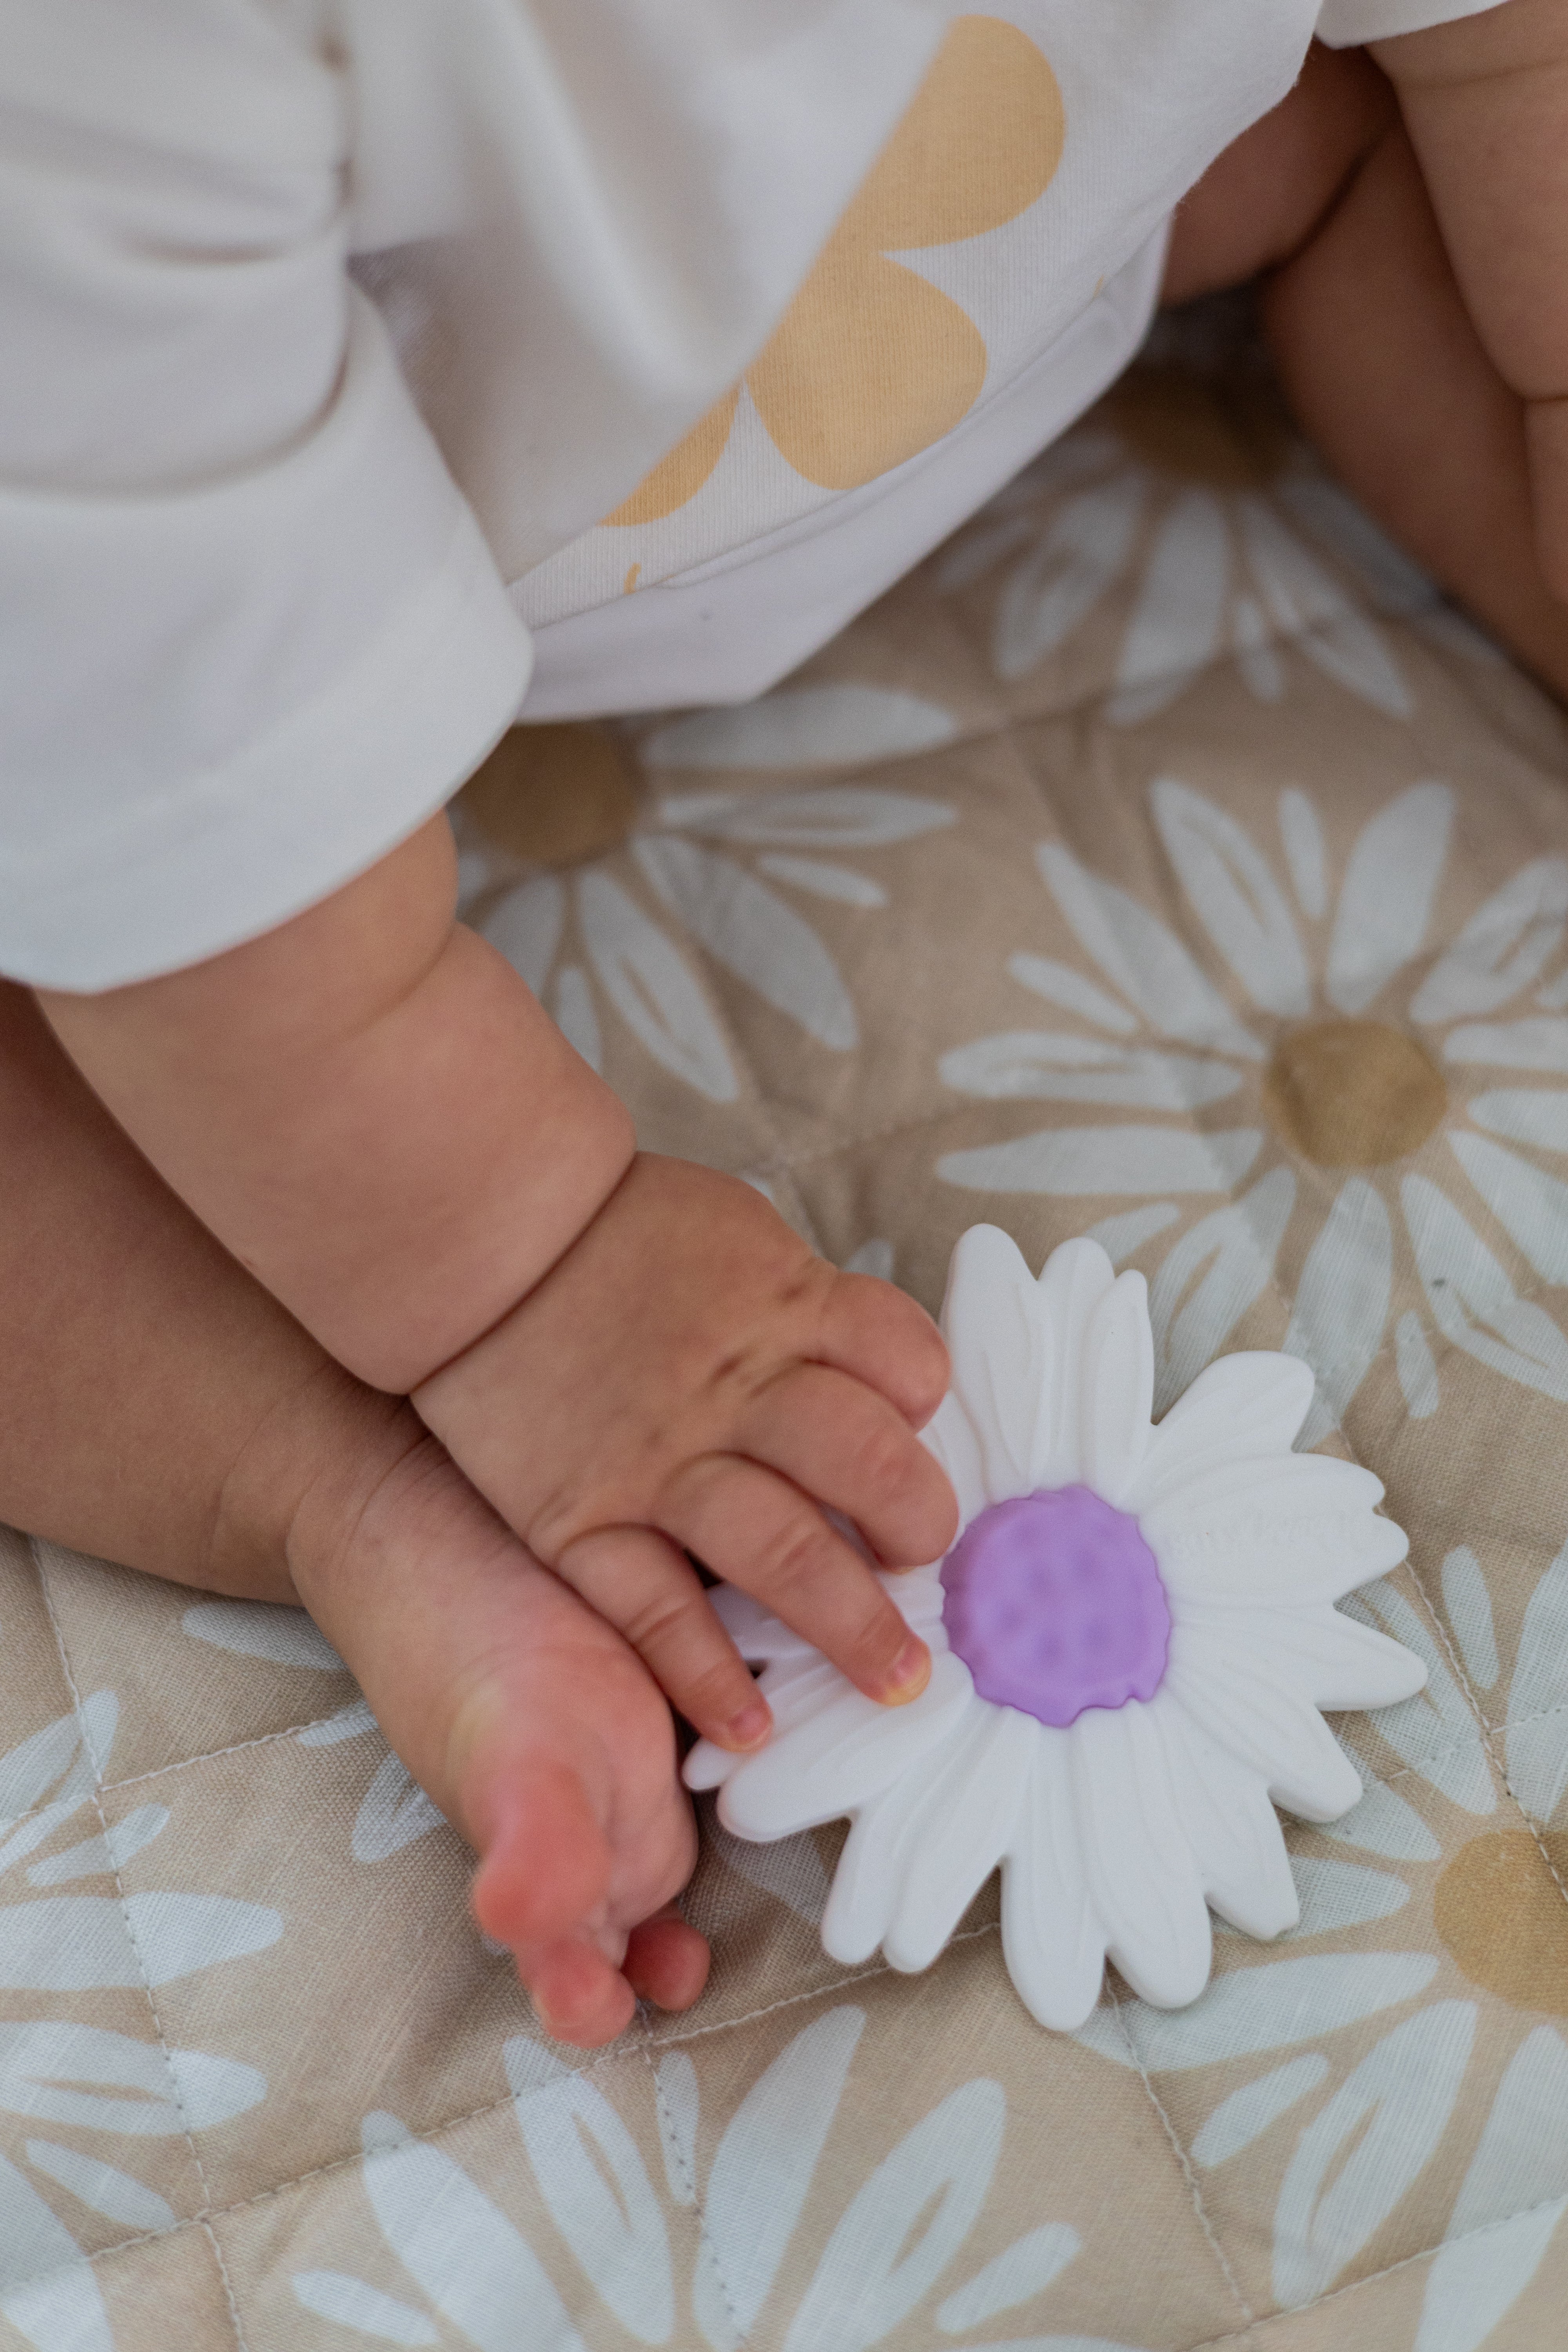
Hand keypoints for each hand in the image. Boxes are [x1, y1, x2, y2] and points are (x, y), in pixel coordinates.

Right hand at [414, 1154, 957, 1752]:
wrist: (481, 1236)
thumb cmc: (621, 1233)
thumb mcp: (741, 1237)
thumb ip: (807, 1310)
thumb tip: (875, 1381)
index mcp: (785, 1307)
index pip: (906, 1363)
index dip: (925, 1404)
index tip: (917, 1432)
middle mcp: (737, 1390)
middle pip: (868, 1463)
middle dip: (919, 1525)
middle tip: (929, 1561)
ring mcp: (659, 1461)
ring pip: (783, 1551)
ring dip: (853, 1625)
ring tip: (898, 1678)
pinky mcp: (582, 1518)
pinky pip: (655, 1612)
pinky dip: (707, 1675)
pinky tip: (755, 1727)